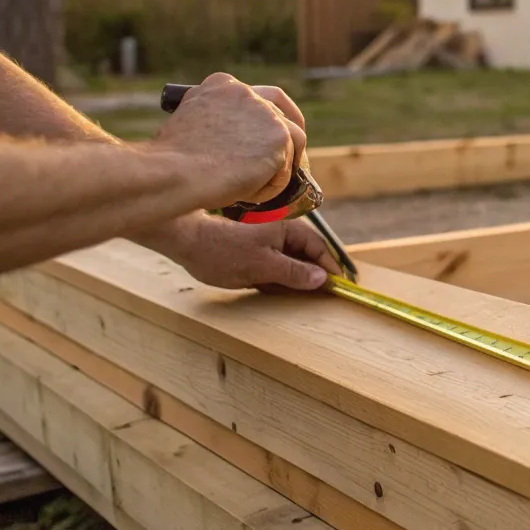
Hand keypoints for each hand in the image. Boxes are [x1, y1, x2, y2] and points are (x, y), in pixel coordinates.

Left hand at [139, 212, 339, 291]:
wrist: (189, 244)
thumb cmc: (225, 251)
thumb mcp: (263, 266)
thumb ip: (294, 272)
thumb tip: (322, 278)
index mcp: (288, 231)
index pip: (319, 249)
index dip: (330, 267)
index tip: (340, 286)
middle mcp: (281, 237)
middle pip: (307, 257)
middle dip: (315, 276)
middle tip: (324, 297)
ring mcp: (268, 247)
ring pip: (292, 265)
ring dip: (296, 281)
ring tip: (301, 298)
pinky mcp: (256, 257)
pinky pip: (276, 271)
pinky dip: (280, 282)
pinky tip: (277, 292)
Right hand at [149, 73, 306, 205]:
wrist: (173, 172)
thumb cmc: (171, 161)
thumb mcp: (188, 125)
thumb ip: (212, 123)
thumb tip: (226, 143)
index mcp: (221, 85)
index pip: (251, 94)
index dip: (258, 115)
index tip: (256, 136)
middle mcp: (246, 92)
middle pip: (279, 107)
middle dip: (286, 130)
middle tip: (288, 154)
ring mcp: (265, 112)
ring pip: (290, 137)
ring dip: (279, 163)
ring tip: (260, 186)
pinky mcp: (279, 136)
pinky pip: (288, 165)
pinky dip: (274, 182)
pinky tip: (255, 194)